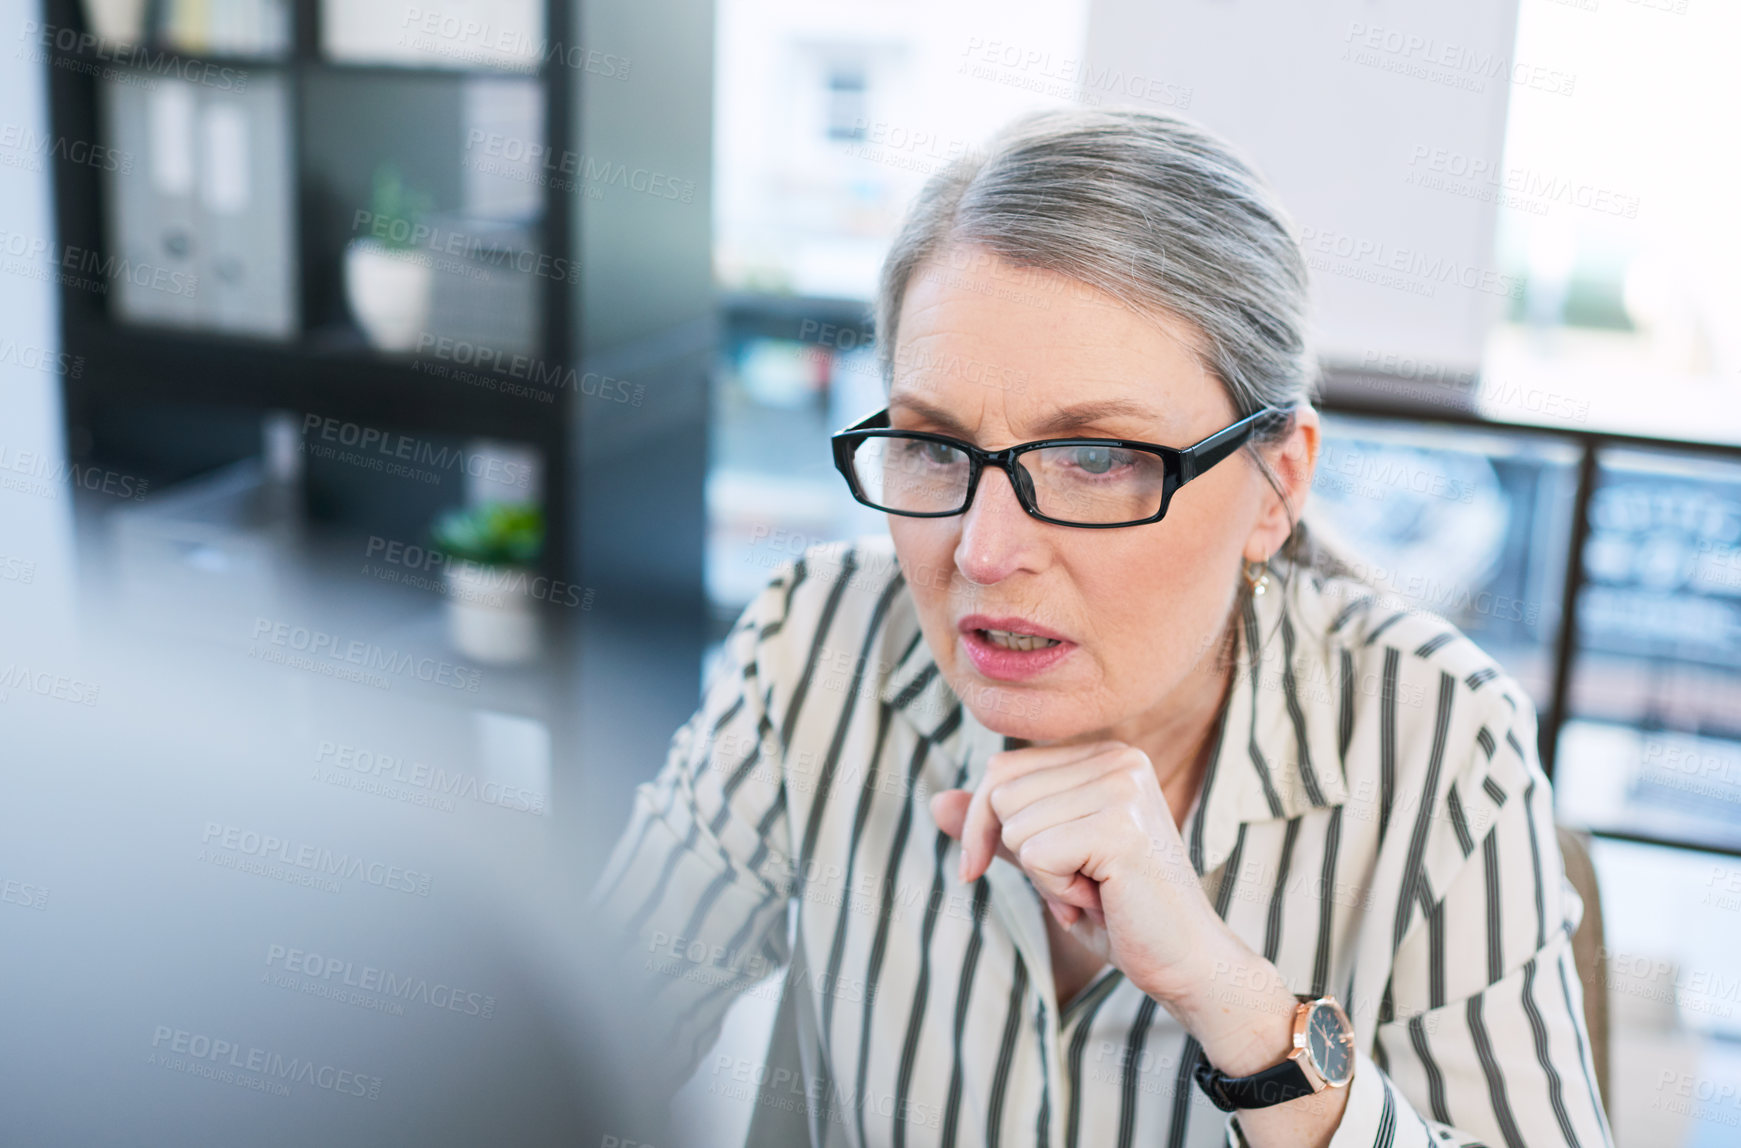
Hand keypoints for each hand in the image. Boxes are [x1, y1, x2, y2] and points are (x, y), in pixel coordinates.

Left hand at [927, 739, 1226, 1005]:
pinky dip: (1055, 891)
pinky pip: (1034, 855)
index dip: (983, 827)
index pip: (1000, 769)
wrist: (1186, 963)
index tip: (1002, 869)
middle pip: (1000, 793)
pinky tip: (1101, 899)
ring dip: (1042, 876)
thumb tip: (934, 800)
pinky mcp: (1119, 827)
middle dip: (1021, 855)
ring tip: (1095, 889)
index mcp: (1104, 756)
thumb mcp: (1046, 863)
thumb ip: (998, 829)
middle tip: (1079, 883)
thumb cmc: (1119, 913)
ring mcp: (1122, 788)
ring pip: (1014, 826)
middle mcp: (1118, 758)